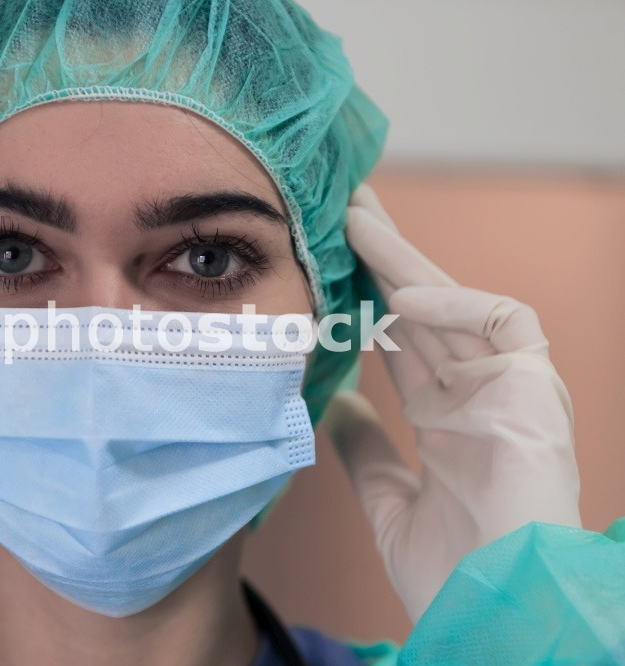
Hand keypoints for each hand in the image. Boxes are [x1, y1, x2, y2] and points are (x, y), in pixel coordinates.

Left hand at [324, 184, 581, 621]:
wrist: (496, 617)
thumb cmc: (455, 572)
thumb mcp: (388, 501)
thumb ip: (367, 450)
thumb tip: (337, 406)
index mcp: (447, 417)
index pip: (401, 341)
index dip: (364, 299)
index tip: (326, 263)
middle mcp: (479, 394)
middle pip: (424, 310)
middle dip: (384, 259)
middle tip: (343, 209)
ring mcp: (511, 390)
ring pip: (457, 304)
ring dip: (408, 261)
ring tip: (358, 220)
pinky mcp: (538, 393)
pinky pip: (506, 325)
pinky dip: (455, 306)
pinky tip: (402, 297)